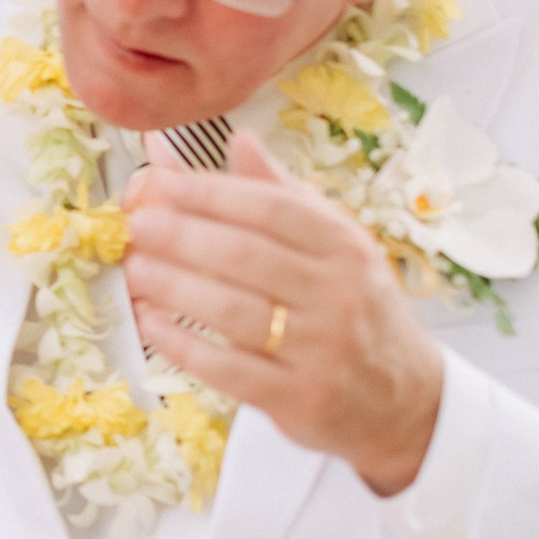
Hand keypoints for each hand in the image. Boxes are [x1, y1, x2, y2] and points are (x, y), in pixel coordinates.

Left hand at [125, 133, 444, 495]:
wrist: (405, 400)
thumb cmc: (355, 309)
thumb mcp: (336, 247)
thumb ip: (283, 195)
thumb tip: (239, 138)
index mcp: (346, 246)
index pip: (270, 208)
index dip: (209, 192)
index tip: (159, 181)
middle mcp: (339, 294)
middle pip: (245, 255)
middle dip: (180, 235)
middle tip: (135, 223)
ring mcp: (320, 349)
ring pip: (232, 311)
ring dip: (172, 286)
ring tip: (133, 268)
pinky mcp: (299, 398)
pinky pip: (228, 369)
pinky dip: (182, 344)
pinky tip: (150, 322)